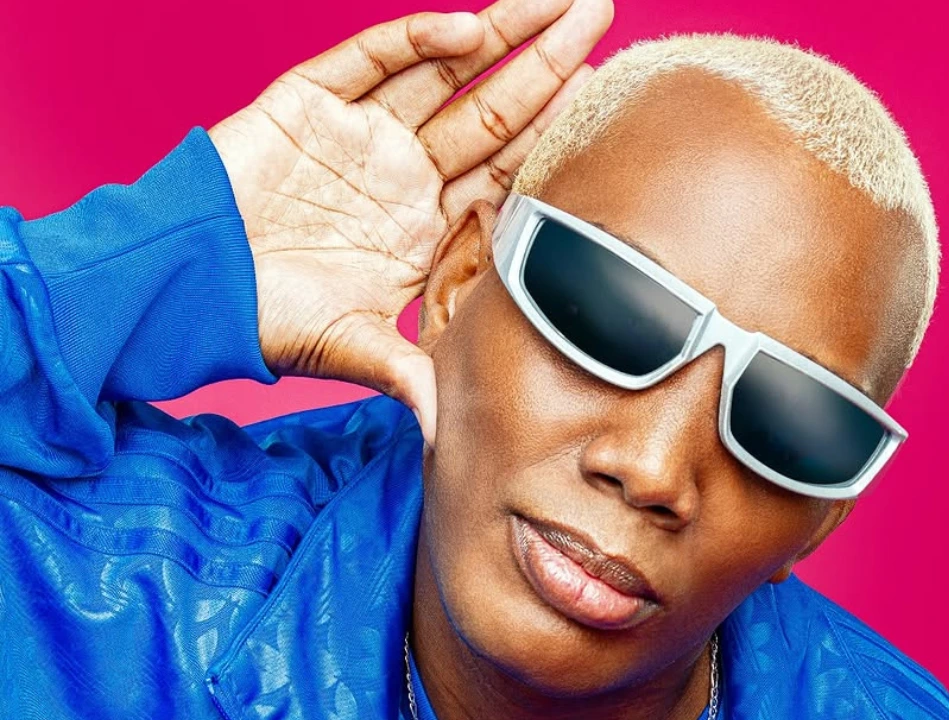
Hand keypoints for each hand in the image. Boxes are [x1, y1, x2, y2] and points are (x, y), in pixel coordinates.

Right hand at [208, 0, 612, 435]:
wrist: (185, 288)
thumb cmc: (266, 317)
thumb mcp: (352, 346)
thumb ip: (408, 374)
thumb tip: (451, 435)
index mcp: (423, 221)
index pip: (504, 169)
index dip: (552, 133)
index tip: (602, 101)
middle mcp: (403, 168)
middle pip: (492, 109)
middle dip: (548, 63)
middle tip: (602, 16)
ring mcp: (362, 130)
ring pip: (446, 69)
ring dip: (503, 30)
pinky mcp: (312, 100)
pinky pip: (373, 58)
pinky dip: (417, 40)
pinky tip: (468, 28)